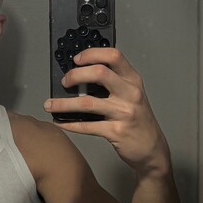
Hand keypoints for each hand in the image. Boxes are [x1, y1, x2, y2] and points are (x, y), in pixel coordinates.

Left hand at [43, 47, 171, 176]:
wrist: (152, 148)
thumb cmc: (139, 120)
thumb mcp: (132, 95)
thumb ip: (114, 82)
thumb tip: (81, 75)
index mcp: (133, 80)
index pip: (114, 56)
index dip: (92, 54)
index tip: (76, 59)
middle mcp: (130, 93)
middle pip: (99, 73)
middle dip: (75, 75)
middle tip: (64, 82)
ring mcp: (123, 113)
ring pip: (87, 103)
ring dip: (63, 103)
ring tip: (50, 105)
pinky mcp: (116, 132)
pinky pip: (87, 126)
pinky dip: (69, 124)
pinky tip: (60, 122)